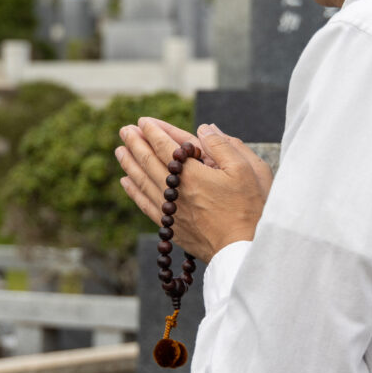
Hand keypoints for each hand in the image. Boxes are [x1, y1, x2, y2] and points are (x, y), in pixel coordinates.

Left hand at [115, 118, 273, 261]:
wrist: (245, 251)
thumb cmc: (251, 209)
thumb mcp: (248, 170)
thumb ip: (223, 145)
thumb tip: (204, 128)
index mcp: (194, 175)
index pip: (165, 147)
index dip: (153, 132)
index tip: (143, 121)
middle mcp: (177, 192)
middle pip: (149, 163)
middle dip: (136, 143)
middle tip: (125, 130)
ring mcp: (172, 211)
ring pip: (143, 182)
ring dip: (130, 164)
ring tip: (120, 150)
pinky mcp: (172, 227)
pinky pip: (145, 205)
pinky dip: (134, 191)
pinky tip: (126, 181)